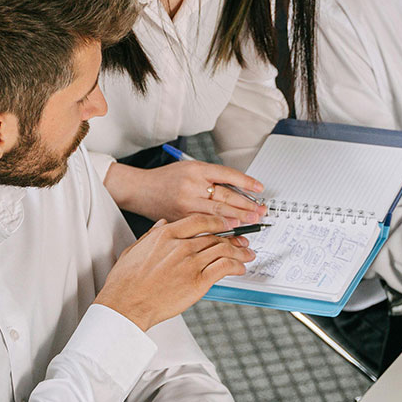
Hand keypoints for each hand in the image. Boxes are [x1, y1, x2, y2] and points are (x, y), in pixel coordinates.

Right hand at [95, 213, 253, 329]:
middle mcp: (181, 245)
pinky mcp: (199, 281)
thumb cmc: (126, 282)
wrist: (126, 304)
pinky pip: (225, 268)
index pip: (199, 221)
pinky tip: (240, 268)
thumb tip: (162, 224)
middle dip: (232, 238)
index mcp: (166, 235)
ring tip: (247, 254)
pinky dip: (236, 266)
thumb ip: (152, 235)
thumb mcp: (134, 249)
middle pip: (215, 236)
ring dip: (239, 252)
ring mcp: (191, 263)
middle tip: (241, 241)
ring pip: (223, 250)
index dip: (217, 222)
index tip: (225, 225)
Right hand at [106, 159, 266, 227]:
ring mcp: (186, 204)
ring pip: (218, 212)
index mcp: (195, 169)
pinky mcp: (181, 219)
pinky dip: (221, 228)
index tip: (259, 188)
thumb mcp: (188, 170)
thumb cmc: (165, 180)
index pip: (227, 174)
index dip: (246, 182)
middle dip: (246, 205)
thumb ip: (210, 179)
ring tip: (252, 221)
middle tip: (261, 211)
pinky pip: (205, 225)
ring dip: (238, 218)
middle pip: (225, 195)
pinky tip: (232, 232)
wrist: (140, 190)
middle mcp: (191, 185)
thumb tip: (238, 192)